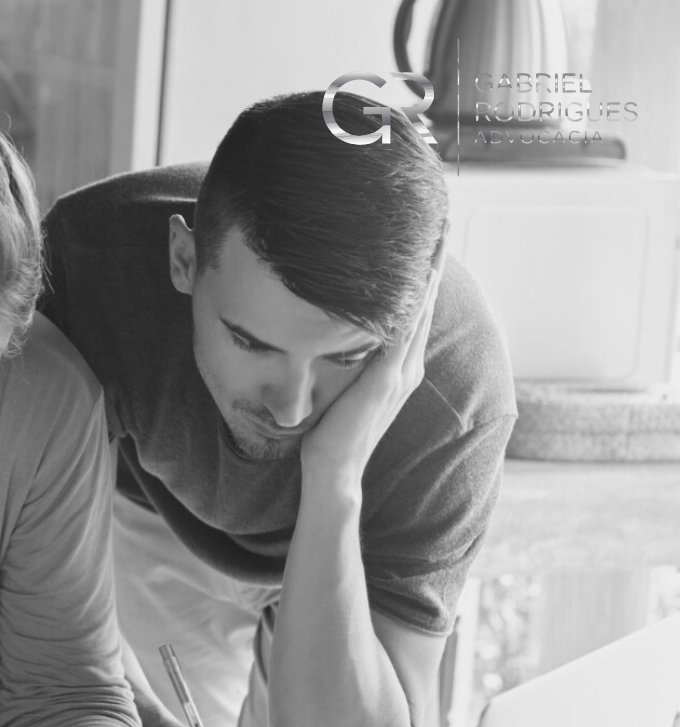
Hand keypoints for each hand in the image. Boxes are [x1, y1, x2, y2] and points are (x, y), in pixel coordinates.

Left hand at [301, 235, 447, 484]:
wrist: (334, 471)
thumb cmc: (330, 433)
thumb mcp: (342, 385)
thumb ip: (348, 360)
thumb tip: (329, 333)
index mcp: (398, 366)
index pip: (415, 309)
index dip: (422, 272)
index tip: (424, 235)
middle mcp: (407, 366)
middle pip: (426, 300)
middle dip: (432, 258)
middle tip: (438, 215)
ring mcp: (400, 373)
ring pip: (420, 309)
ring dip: (428, 269)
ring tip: (434, 230)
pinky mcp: (385, 380)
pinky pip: (401, 333)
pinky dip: (409, 302)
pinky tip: (411, 273)